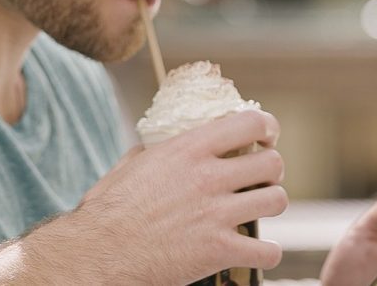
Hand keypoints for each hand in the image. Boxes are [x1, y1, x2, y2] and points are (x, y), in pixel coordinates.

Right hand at [51, 110, 288, 283]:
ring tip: (257, 211)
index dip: (268, 128)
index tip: (267, 138)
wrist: (99, 253)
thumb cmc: (107, 210)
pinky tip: (256, 251)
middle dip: (272, 171)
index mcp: (188, 149)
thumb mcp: (130, 165)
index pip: (251, 123)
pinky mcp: (219, 250)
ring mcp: (216, 214)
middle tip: (261, 180)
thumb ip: (154, 150)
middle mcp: (208, 177)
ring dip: (270, 206)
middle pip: (272, 163)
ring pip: (277, 201)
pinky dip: (267, 253)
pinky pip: (268, 250)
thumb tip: (162, 144)